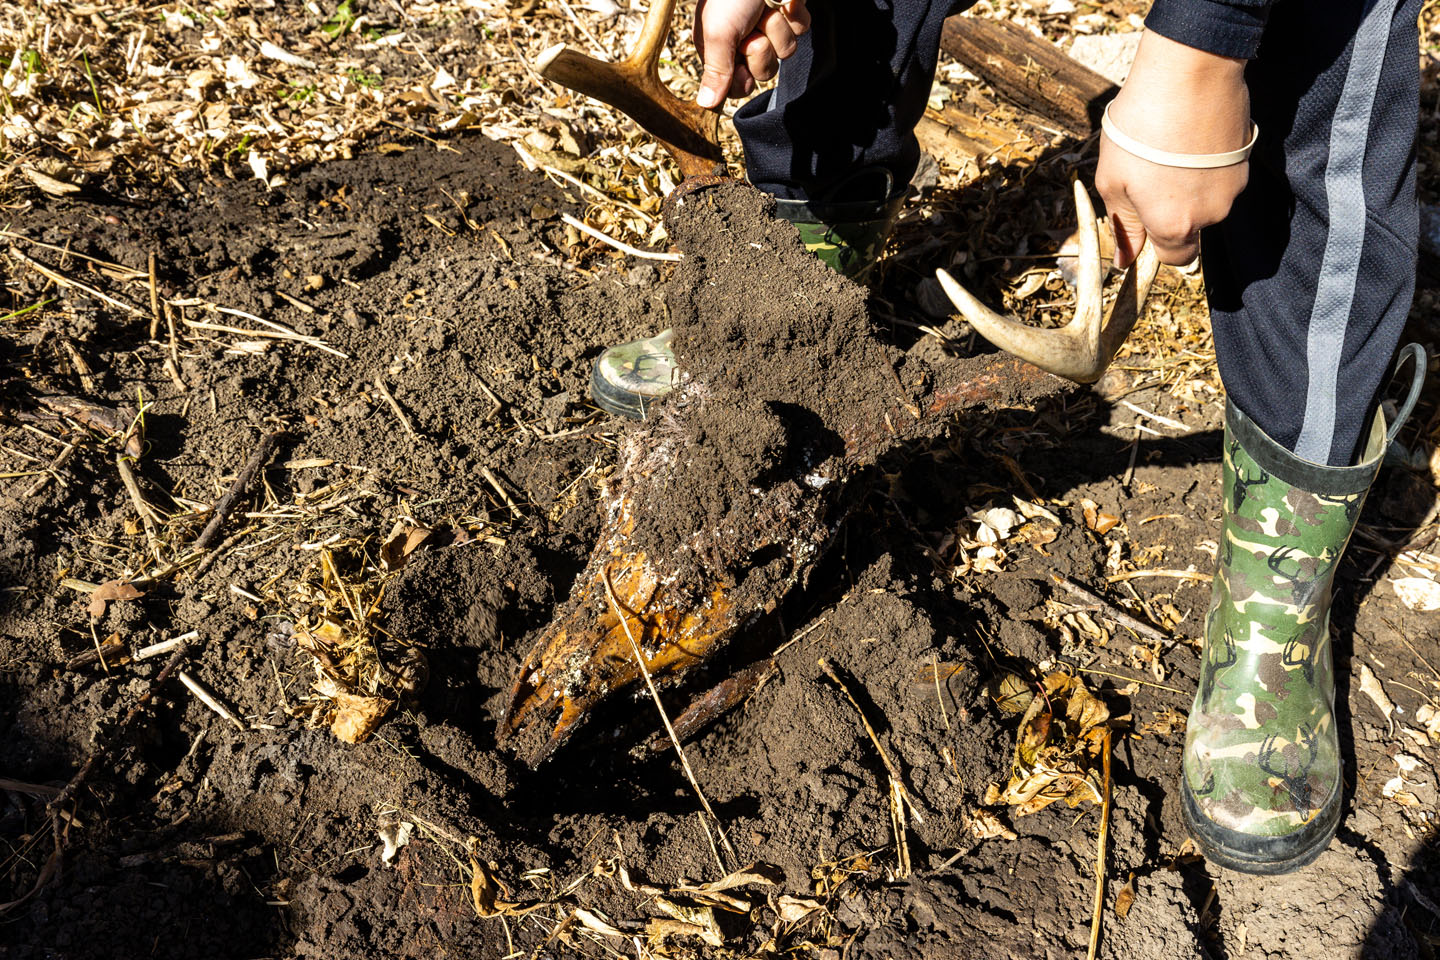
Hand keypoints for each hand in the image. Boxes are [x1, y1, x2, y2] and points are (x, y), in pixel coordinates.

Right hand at [694, 0, 809, 107]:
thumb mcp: (719, 33)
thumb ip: (716, 71)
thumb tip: (705, 104)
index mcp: (719, 46)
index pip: (737, 86)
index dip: (743, 78)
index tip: (739, 60)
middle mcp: (743, 38)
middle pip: (764, 72)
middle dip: (761, 50)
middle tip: (751, 28)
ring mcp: (768, 25)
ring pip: (785, 51)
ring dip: (778, 29)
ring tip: (766, 8)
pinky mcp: (791, 12)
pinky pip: (801, 30)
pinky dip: (796, 15)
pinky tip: (785, 1)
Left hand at [1095, 32, 1251, 268]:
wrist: (1189, 72)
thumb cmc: (1141, 129)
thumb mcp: (1113, 182)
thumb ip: (1123, 225)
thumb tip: (1124, 260)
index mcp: (1175, 226)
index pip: (1175, 259)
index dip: (1157, 244)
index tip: (1143, 220)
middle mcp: (1212, 213)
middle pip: (1191, 226)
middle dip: (1169, 207)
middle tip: (1147, 171)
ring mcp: (1234, 185)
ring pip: (1207, 197)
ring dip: (1187, 181)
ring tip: (1168, 147)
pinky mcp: (1246, 157)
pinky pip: (1221, 172)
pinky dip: (1205, 162)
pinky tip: (1189, 135)